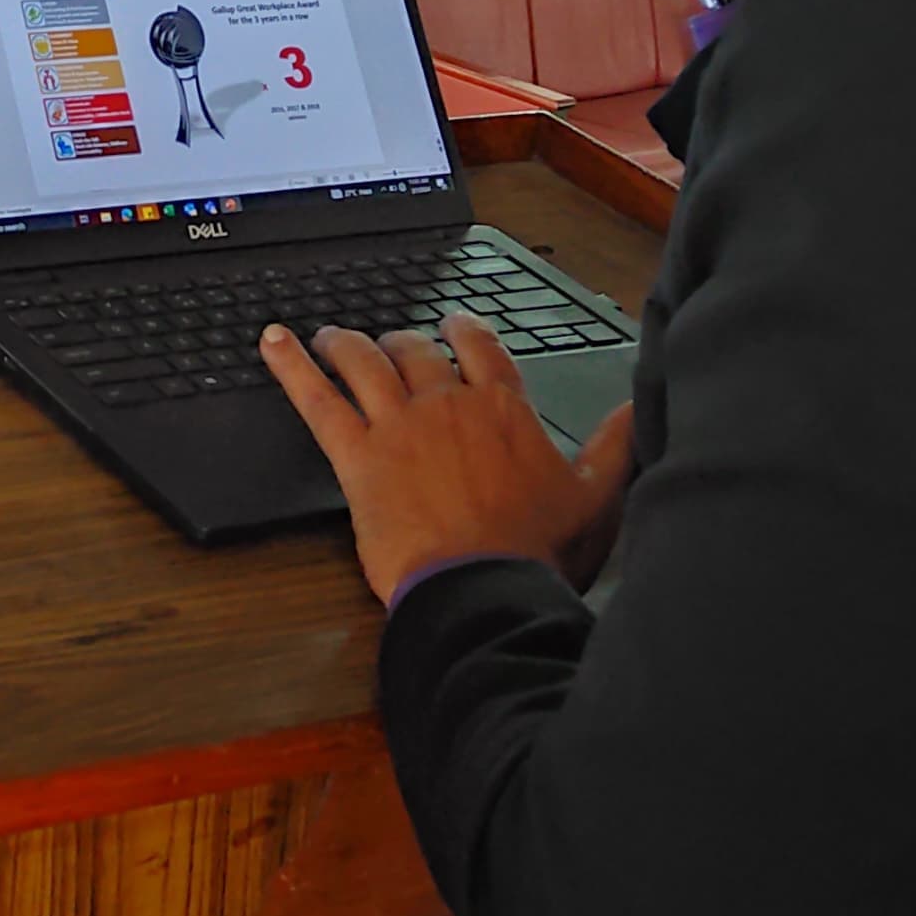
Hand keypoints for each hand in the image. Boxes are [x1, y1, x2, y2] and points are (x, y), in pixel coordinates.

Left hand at [263, 315, 636, 605]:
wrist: (483, 590)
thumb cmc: (536, 553)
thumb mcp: (596, 496)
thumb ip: (619, 443)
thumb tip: (643, 406)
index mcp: (503, 409)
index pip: (482, 348)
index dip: (465, 331)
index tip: (457, 325)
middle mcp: (448, 404)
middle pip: (419, 352)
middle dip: (405, 342)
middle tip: (393, 342)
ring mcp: (399, 426)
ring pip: (367, 362)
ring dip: (348, 342)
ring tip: (333, 335)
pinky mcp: (358, 457)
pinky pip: (317, 398)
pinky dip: (291, 365)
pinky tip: (272, 342)